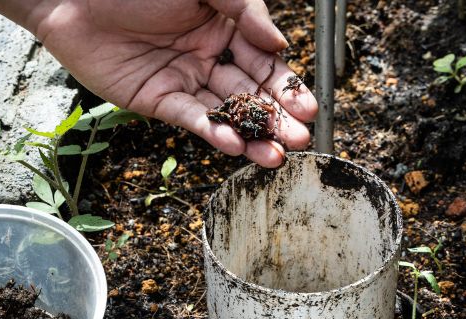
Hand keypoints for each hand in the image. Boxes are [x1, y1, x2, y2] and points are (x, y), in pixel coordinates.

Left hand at [13, 0, 317, 166]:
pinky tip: (234, 145)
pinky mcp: (156, 99)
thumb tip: (278, 44)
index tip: (308, 107)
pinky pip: (190, 117)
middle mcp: (207, 55)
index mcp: (224, 26)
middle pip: (249, 93)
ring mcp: (182, 79)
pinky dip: (212, 132)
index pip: (264, 62)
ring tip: (274, 157)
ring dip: (250, 136)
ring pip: (224, 112)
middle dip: (276, 119)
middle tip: (300, 141)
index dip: (286, 86)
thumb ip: (244, 9)